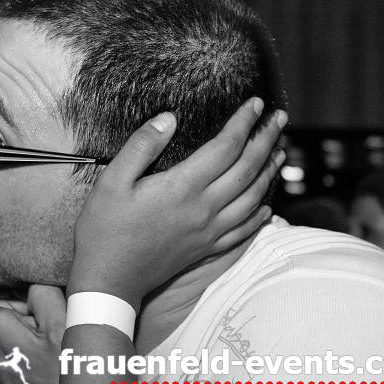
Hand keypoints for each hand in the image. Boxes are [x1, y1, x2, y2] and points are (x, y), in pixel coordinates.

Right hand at [69, 98, 286, 308]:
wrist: (109, 280)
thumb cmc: (104, 229)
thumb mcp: (111, 180)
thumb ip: (142, 146)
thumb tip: (169, 118)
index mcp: (182, 188)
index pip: (225, 147)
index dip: (243, 123)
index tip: (254, 103)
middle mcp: (203, 209)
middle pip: (247, 169)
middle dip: (267, 140)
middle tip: (279, 118)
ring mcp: (208, 232)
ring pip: (252, 198)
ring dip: (269, 172)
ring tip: (279, 152)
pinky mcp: (205, 249)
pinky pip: (244, 230)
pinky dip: (260, 214)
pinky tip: (267, 205)